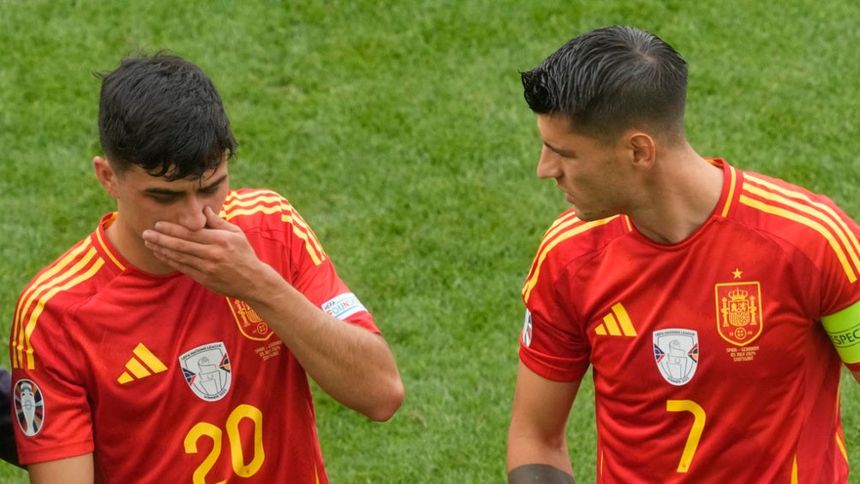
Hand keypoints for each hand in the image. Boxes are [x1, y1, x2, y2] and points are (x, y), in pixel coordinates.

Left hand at [142, 207, 270, 297]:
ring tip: (148, 243)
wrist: (252, 281)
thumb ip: (218, 222)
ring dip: (161, 250)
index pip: (191, 232)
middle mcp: (212, 253)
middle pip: (181, 245)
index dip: (172, 229)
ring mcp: (207, 268)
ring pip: (178, 257)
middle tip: (145, 233)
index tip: (158, 224)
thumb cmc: (244, 254)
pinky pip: (182, 268)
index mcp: (220, 240)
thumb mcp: (236, 234)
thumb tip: (203, 210)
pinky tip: (160, 254)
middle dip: (160, 239)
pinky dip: (169, 261)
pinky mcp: (203, 278)